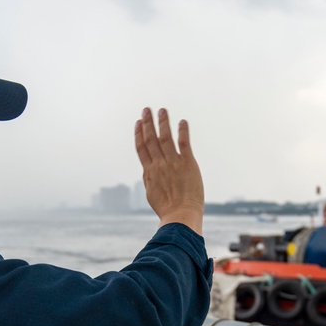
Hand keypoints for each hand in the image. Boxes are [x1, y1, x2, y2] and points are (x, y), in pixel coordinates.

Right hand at [134, 107, 204, 234]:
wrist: (180, 215)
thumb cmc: (167, 209)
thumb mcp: (152, 194)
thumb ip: (149, 179)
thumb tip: (147, 171)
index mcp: (149, 172)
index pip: (141, 148)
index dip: (139, 133)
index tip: (138, 122)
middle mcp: (159, 165)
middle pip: (151, 139)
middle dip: (148, 123)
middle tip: (146, 109)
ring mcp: (173, 163)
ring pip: (165, 137)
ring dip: (163, 122)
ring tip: (162, 110)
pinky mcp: (188, 164)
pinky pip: (184, 143)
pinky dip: (182, 131)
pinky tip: (182, 121)